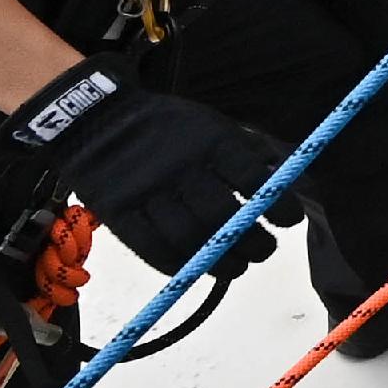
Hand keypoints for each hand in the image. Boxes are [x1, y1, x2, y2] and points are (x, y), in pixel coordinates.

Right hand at [7, 64, 283, 277]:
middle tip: (265, 250)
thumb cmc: (168, 126)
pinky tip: (198, 266)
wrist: (98, 120)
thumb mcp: (211, 124)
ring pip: (190, 239)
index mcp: (208, 141)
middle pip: (222, 216)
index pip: (253, 178)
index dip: (277, 205)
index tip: (288, 221)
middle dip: (253, 241)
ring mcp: (146, 192)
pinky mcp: (120, 214)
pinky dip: (181, 265)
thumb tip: (288, 180)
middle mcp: (180, 167)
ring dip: (221, 262)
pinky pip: (153, 250)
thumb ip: (246, 151)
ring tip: (238, 266)